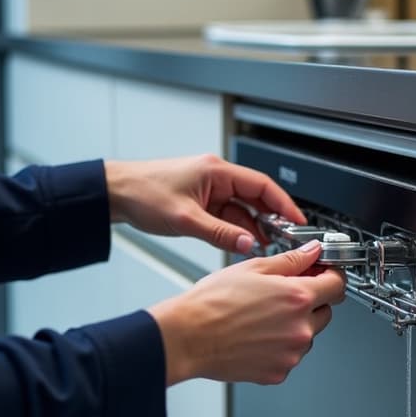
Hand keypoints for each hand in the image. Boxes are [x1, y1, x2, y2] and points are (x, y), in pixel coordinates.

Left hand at [105, 154, 305, 253]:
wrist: (117, 193)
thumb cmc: (144, 193)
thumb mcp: (185, 218)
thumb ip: (220, 233)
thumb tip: (248, 243)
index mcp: (217, 171)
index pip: (262, 185)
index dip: (284, 203)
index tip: (298, 220)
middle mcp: (216, 177)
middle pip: (255, 196)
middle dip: (271, 217)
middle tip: (286, 238)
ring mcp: (209, 190)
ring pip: (241, 208)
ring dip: (252, 226)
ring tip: (265, 245)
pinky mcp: (201, 201)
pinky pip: (226, 215)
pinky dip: (236, 228)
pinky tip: (243, 242)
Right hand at [147, 240, 345, 385]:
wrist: (190, 335)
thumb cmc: (213, 302)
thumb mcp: (253, 268)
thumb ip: (290, 260)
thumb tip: (311, 253)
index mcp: (297, 297)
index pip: (337, 285)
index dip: (331, 275)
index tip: (323, 273)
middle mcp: (300, 328)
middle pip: (325, 310)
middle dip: (311, 298)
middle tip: (284, 291)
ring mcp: (291, 354)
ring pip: (308, 334)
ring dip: (295, 322)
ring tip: (263, 313)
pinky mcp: (278, 372)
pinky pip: (290, 354)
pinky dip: (281, 344)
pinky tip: (257, 332)